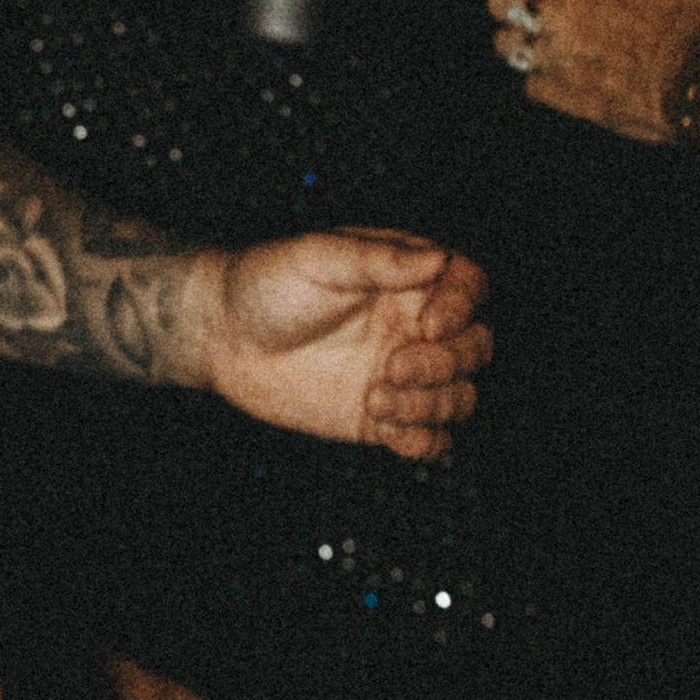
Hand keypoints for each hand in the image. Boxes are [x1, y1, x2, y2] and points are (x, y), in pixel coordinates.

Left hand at [207, 230, 491, 460]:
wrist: (223, 338)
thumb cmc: (266, 284)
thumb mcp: (316, 258)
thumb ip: (377, 259)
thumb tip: (438, 259)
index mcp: (404, 279)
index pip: (468, 285)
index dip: (464, 306)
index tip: (429, 323)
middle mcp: (411, 325)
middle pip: (476, 346)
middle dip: (446, 363)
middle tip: (392, 366)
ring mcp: (401, 372)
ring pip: (461, 395)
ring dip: (431, 404)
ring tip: (376, 399)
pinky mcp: (384, 416)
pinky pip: (433, 438)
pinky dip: (425, 441)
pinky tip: (385, 428)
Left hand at [489, 0, 699, 144]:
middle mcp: (562, 19)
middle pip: (499, 2)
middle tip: (533, 3)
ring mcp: (561, 61)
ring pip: (506, 45)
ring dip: (519, 39)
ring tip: (538, 39)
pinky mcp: (570, 99)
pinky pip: (530, 86)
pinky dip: (540, 79)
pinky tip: (558, 75)